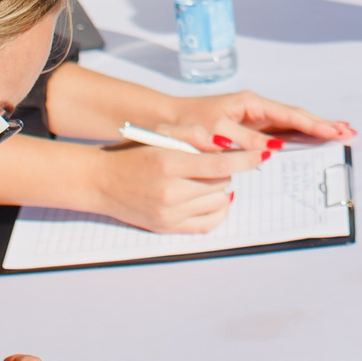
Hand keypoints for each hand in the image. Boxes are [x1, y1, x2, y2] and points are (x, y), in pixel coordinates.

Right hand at [85, 137, 257, 231]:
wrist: (99, 181)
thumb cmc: (130, 153)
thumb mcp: (159, 133)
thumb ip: (193, 134)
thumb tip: (225, 143)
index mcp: (168, 163)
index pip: (220, 164)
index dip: (246, 159)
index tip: (262, 154)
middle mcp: (170, 191)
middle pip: (222, 184)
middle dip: (228, 171)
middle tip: (222, 162)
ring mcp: (169, 213)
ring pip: (218, 202)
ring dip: (222, 189)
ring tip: (211, 179)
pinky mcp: (168, 228)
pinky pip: (208, 224)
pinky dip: (219, 210)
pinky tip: (215, 198)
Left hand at [158, 89, 355, 151]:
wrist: (166, 122)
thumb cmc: (187, 124)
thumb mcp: (213, 132)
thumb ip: (242, 140)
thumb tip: (272, 149)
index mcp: (250, 105)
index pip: (289, 115)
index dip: (314, 124)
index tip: (335, 131)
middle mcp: (255, 110)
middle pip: (296, 118)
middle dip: (322, 125)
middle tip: (349, 132)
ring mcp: (253, 120)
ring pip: (290, 126)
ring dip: (313, 130)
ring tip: (339, 134)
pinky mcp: (247, 132)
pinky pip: (278, 134)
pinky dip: (296, 138)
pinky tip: (309, 142)